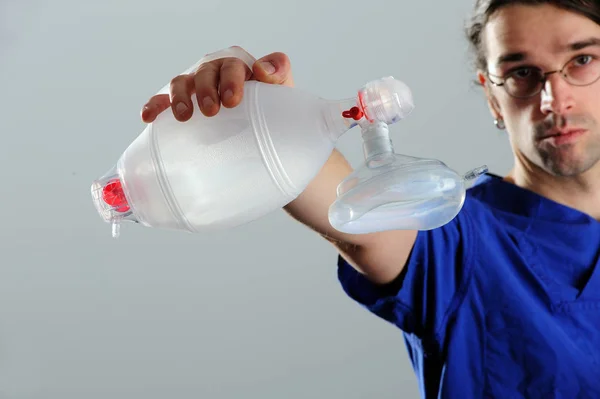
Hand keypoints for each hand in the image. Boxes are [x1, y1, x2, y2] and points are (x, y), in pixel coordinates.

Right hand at [140, 46, 294, 122]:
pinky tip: (148, 116)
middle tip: (212, 111)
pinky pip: (163, 101)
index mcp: (239, 67)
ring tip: (184, 116)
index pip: (232, 65)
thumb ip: (279, 74)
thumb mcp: (282, 93)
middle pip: (205, 72)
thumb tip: (262, 70)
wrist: (264, 138)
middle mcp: (214, 72)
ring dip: (180, 97)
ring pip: (182, 83)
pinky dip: (154, 105)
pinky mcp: (183, 105)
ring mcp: (196, 88)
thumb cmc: (272, 112)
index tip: (233, 101)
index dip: (231, 79)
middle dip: (206, 89)